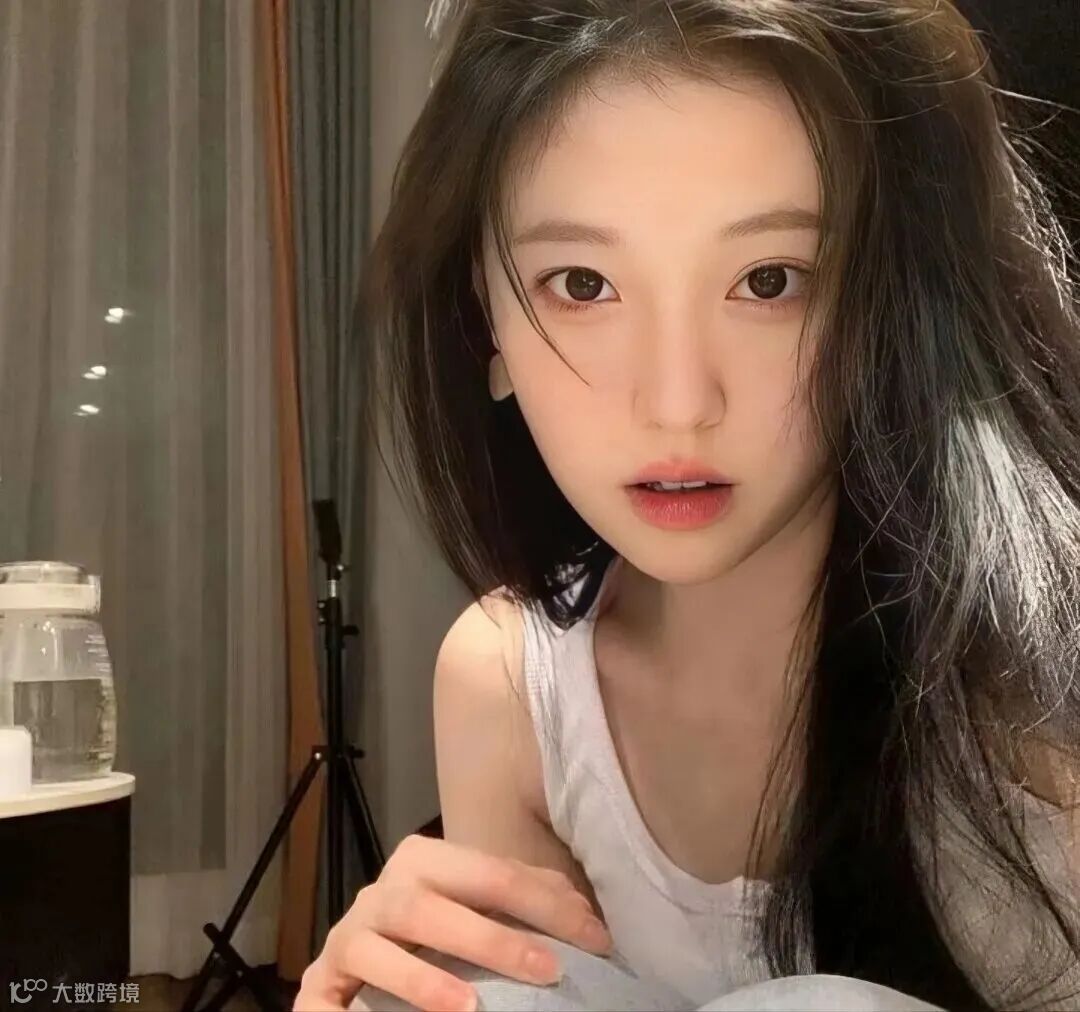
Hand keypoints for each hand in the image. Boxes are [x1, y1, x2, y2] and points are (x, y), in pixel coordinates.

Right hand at [293, 833, 612, 1011]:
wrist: (363, 961)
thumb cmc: (437, 931)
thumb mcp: (481, 906)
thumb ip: (528, 900)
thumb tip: (585, 918)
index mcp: (423, 862)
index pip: (489, 873)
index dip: (545, 906)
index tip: (595, 941)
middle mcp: (379, 893)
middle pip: (427, 906)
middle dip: (490, 938)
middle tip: (548, 970)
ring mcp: (346, 939)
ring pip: (375, 947)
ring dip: (421, 978)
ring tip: (470, 1008)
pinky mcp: (316, 986)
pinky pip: (323, 1002)